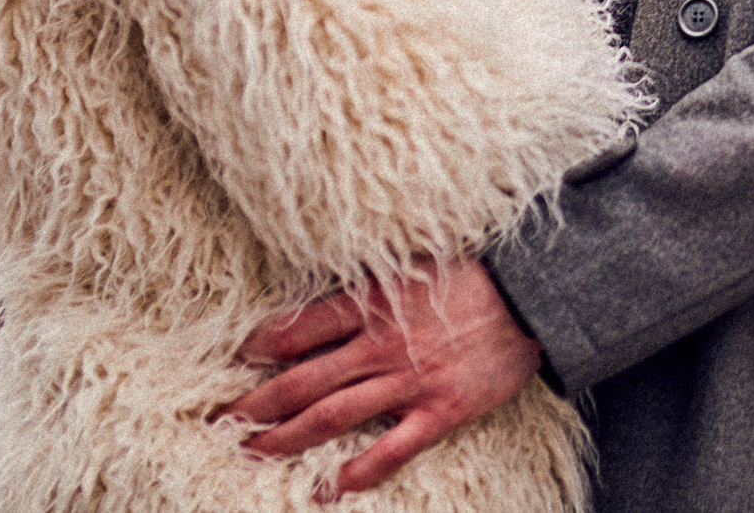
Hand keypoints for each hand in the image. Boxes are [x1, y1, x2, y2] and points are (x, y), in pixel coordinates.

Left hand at [220, 257, 540, 498]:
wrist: (533, 295)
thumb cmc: (474, 275)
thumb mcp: (412, 265)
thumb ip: (369, 285)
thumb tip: (325, 300)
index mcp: (372, 304)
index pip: (300, 328)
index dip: (262, 346)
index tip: (237, 360)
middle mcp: (381, 345)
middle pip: (303, 380)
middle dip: (256, 404)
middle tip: (220, 422)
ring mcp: (410, 381)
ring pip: (332, 416)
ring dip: (287, 439)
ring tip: (252, 454)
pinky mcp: (440, 410)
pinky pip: (392, 449)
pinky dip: (358, 472)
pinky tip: (329, 489)